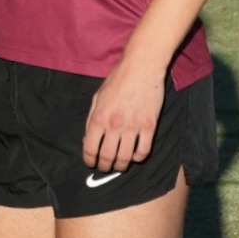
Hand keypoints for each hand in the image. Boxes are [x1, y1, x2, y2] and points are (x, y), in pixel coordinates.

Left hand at [84, 58, 164, 172]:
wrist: (141, 69)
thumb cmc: (117, 81)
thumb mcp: (97, 97)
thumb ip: (92, 118)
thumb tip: (88, 137)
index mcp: (99, 118)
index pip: (90, 148)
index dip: (89, 159)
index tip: (90, 163)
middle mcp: (115, 125)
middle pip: (108, 156)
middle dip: (104, 166)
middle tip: (104, 167)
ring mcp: (133, 127)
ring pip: (126, 158)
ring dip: (121, 166)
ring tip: (119, 166)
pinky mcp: (150, 126)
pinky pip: (144, 150)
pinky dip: (138, 157)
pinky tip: (134, 155)